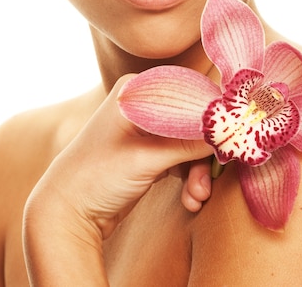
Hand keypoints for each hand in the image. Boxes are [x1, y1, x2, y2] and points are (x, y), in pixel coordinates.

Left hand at [23, 75, 212, 284]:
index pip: (190, 92)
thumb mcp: (148, 158)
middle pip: (193, 120)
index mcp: (137, 89)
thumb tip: (231, 131)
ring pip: (191, 143)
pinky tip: (191, 199)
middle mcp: (143, 103)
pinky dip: (190, 178)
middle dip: (206, 151)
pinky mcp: (150, 151)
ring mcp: (147, 128)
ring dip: (199, 171)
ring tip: (199, 195)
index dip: (214, 115)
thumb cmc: (98, 176)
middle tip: (218, 174)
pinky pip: (182, 158)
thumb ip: (190, 143)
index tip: (235, 137)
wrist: (67, 212)